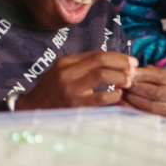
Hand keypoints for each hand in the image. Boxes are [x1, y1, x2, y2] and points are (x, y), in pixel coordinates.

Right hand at [16, 51, 137, 109]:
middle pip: (101, 60)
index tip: (131, 61)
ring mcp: (70, 89)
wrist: (31, 112)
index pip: (98, 54)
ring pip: (102, 75)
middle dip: (122, 63)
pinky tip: (118, 95)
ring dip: (120, 77)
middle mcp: (67, 73)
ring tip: (128, 82)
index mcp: (66, 62)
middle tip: (134, 70)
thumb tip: (112, 62)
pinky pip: (100, 97)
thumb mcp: (61, 73)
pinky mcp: (74, 106)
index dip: (118, 56)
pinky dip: (114, 95)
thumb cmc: (51, 92)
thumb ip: (82, 66)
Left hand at [121, 65, 165, 117]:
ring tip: (121, 93)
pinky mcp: (165, 118)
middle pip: (154, 92)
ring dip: (133, 99)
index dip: (142, 75)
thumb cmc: (161, 82)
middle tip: (122, 85)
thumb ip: (146, 72)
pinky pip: (146, 114)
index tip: (128, 74)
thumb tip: (129, 73)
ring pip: (150, 105)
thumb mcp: (158, 72)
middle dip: (135, 88)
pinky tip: (123, 103)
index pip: (158, 76)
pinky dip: (133, 108)